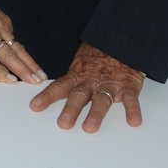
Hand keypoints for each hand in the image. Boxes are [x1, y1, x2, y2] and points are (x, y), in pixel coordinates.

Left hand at [0, 0, 44, 83]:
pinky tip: (33, 64)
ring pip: (17, 47)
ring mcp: (0, 25)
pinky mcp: (6, 22)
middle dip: (23, 69)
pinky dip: (25, 53)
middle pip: (8, 54)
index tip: (12, 81)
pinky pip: (15, 40)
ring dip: (30, 62)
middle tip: (35, 82)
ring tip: (41, 76)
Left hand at [29, 43, 144, 131]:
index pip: (59, 86)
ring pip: (102, 99)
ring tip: (90, 127)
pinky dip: (133, 110)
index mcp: (78, 76)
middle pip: (79, 96)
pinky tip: (133, 121)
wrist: (121, 40)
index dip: (47, 96)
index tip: (35, 107)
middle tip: (64, 123)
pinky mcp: (128, 86)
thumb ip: (70, 77)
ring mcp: (110, 84)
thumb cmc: (98, 54)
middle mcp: (92, 81)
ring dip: (96, 114)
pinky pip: (131, 99)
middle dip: (71, 109)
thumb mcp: (80, 62)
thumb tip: (45, 84)